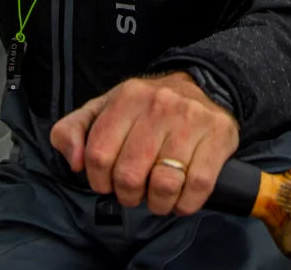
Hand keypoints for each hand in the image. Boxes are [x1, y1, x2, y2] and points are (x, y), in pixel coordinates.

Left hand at [50, 71, 238, 216]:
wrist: (205, 87)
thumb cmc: (147, 108)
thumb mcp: (104, 108)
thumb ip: (72, 130)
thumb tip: (75, 162)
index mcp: (128, 96)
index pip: (98, 155)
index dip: (99, 180)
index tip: (108, 180)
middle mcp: (160, 104)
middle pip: (129, 175)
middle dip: (128, 194)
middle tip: (135, 189)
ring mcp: (191, 119)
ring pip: (164, 184)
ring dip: (158, 203)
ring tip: (158, 195)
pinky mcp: (218, 135)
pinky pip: (197, 187)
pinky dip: (185, 203)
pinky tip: (181, 196)